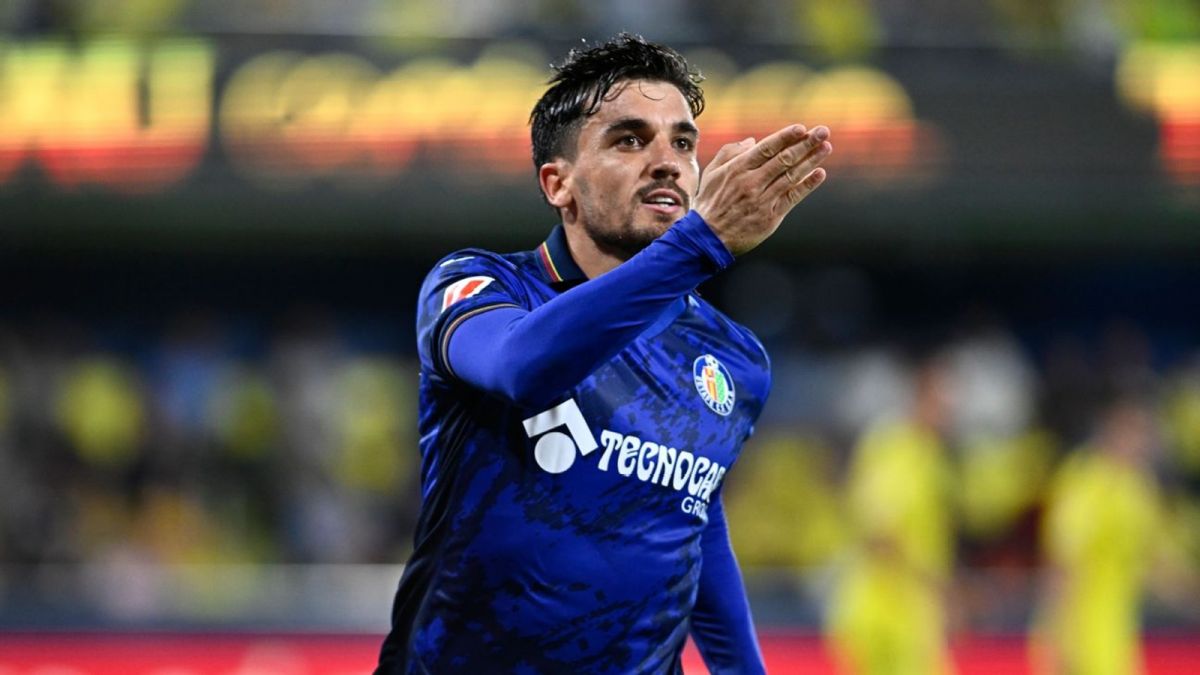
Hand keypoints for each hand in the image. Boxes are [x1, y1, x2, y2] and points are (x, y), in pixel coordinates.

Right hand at [692, 125, 831, 255]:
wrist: (707, 238)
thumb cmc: (709, 203)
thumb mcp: (712, 173)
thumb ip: (730, 153)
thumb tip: (753, 141)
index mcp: (738, 168)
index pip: (767, 148)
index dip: (786, 136)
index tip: (802, 128)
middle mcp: (752, 182)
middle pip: (784, 159)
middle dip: (806, 144)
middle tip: (823, 131)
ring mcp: (763, 199)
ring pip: (792, 176)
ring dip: (811, 160)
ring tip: (826, 148)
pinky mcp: (770, 216)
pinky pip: (793, 198)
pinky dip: (807, 185)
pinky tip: (820, 174)